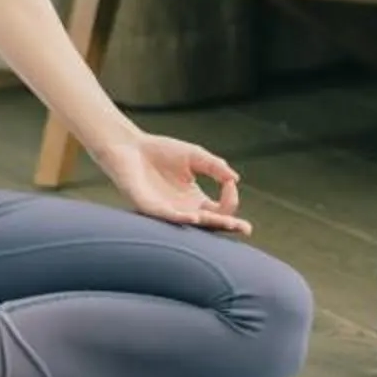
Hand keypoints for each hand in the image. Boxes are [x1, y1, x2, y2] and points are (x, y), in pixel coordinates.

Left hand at [93, 133, 251, 236]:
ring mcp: (167, 211)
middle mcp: (183, 210)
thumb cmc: (161, 152)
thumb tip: (234, 179)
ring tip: (226, 224)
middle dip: (229, 225)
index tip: (229, 183)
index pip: (220, 209)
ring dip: (208, 223)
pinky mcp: (149, 207)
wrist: (131, 147)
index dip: (230, 198)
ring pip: (192, 223)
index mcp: (195, 200)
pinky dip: (181, 218)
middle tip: (245, 229)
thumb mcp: (195, 156)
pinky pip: (167, 216)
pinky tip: (193, 218)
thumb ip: (214, 166)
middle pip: (210, 223)